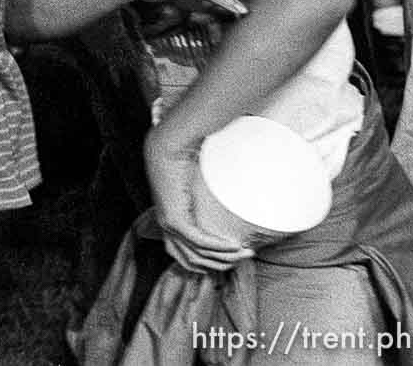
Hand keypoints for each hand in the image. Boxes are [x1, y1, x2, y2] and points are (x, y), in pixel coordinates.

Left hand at [145, 125, 255, 271]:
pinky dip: (219, 247)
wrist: (167, 148)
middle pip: (193, 262)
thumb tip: (228, 205)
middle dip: (221, 264)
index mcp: (168, 222)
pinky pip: (200, 242)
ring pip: (199, 255)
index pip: (182, 257)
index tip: (228, 260)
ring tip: (246, 252)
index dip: (205, 265)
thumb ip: (204, 203)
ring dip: (226, 258)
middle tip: (243, 256)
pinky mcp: (175, 219)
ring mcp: (169, 225)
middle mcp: (166, 227)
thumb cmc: (181, 163)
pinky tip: (235, 246)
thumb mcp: (193, 189)